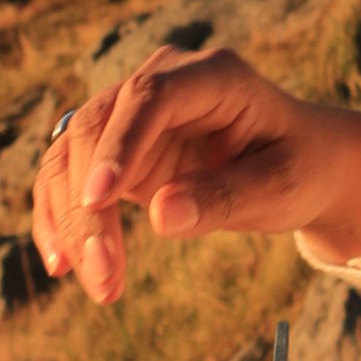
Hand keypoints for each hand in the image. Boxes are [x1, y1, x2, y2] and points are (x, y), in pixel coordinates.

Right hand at [31, 44, 360, 300]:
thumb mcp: (282, 187)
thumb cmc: (299, 168)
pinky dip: (60, 218)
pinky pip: (69, 177)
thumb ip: (226, 196)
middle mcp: (162, 82)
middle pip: (98, 127)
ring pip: (71, 154)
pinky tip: (63, 266)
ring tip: (99, 285)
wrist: (300, 164)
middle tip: (104, 276)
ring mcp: (131, 113)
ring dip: (71, 220)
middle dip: (89, 205)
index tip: (98, 199)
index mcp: (213, 75)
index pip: (150, 97)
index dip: (119, 144)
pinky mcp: (114, 149)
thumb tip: (159, 216)